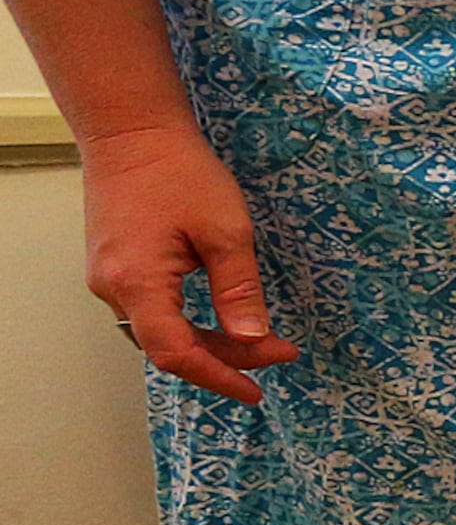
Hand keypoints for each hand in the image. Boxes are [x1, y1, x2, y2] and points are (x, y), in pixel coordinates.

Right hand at [79, 122, 298, 404]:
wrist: (132, 133)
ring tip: (258, 341)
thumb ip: (239, 289)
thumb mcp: (226, 231)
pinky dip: (186, 323)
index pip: (176, 354)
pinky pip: (149, 311)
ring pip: (158, 331)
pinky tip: (219, 320)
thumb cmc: (179, 173)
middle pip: (168, 346)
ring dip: (206, 342)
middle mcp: (112, 288)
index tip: (256, 391)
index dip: (218, 377)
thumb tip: (253, 338)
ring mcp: (107, 277)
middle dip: (226, 358)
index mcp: (138, 283)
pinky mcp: (113, 266)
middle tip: (279, 351)